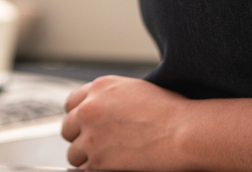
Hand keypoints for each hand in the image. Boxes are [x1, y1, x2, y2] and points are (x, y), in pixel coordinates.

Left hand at [60, 75, 190, 169]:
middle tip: (96, 145)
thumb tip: (104, 112)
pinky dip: (95, 169)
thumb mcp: (136, 91)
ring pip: (73, 153)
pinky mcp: (97, 161)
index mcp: (100, 88)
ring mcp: (91, 136)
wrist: (183, 132)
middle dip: (79, 137)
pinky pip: (84, 170)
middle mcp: (90, 109)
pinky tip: (111, 166)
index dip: (79, 117)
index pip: (72, 103)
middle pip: (67, 128)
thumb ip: (112, 99)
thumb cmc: (171, 113)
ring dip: (87, 157)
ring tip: (107, 159)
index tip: (86, 126)